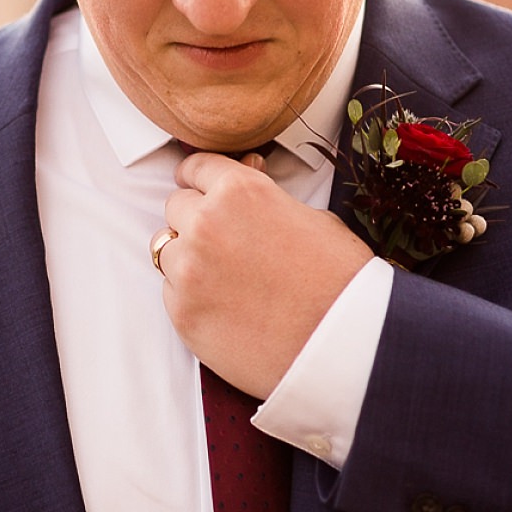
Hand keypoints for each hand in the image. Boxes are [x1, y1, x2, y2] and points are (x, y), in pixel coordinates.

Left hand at [161, 152, 372, 396]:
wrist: (344, 344)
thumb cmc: (341, 281)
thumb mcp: (313, 219)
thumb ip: (265, 199)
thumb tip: (247, 177)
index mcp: (240, 192)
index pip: (197, 168)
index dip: (197, 177)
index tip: (193, 183)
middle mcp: (205, 225)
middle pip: (175, 208)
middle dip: (195, 219)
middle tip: (225, 241)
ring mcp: (188, 270)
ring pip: (166, 251)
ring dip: (188, 258)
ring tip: (228, 278)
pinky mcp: (181, 312)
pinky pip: (171, 292)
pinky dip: (190, 296)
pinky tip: (227, 306)